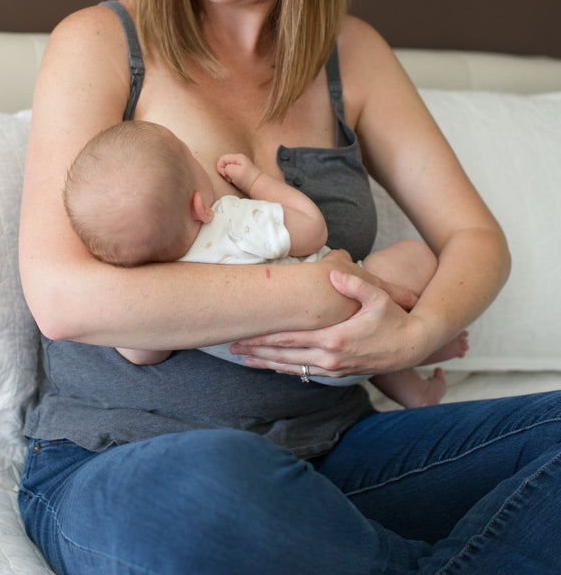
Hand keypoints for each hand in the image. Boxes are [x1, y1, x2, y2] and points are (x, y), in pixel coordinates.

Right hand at [217, 153, 260, 194]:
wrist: (258, 185)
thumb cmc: (247, 179)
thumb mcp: (233, 171)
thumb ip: (225, 167)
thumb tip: (224, 169)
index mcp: (237, 157)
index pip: (221, 159)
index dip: (220, 168)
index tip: (226, 175)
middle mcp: (238, 159)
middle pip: (224, 164)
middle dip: (225, 172)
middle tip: (231, 178)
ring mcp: (239, 166)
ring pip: (227, 169)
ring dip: (228, 176)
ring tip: (234, 180)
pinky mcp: (240, 172)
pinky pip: (231, 174)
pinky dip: (231, 178)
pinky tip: (236, 181)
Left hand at [229, 269, 428, 379]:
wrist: (412, 346)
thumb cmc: (394, 319)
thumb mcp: (379, 298)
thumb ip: (355, 285)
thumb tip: (333, 272)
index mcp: (334, 339)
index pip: (290, 339)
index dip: (264, 337)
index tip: (243, 335)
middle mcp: (329, 357)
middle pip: (284, 355)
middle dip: (257, 351)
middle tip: (232, 346)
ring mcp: (332, 367)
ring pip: (291, 368)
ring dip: (266, 363)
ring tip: (244, 359)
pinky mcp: (337, 372)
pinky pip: (305, 373)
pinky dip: (284, 370)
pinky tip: (271, 367)